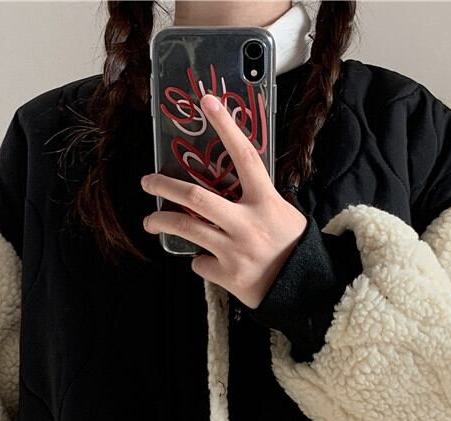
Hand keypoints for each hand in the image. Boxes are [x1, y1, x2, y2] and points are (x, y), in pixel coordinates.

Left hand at [140, 92, 307, 308]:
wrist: (303, 288)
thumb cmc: (291, 246)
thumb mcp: (284, 213)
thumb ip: (256, 199)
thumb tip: (226, 185)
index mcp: (266, 202)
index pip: (245, 157)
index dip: (227, 127)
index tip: (208, 102)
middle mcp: (248, 224)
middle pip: (196, 197)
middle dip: (164, 187)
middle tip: (147, 182)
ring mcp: (236, 251)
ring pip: (186, 229)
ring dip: (162, 222)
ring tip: (151, 222)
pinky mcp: (227, 274)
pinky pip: (200, 262)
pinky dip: (199, 259)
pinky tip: (207, 259)